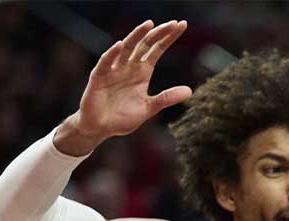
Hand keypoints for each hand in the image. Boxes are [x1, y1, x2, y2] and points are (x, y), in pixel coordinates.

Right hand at [60, 20, 191, 153]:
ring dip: (137, 36)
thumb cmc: (122, 117)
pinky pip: (105, 63)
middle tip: (174, 23)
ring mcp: (114, 70)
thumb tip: (189, 91)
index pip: (157, 49)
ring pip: (126, 49)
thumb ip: (166, 98)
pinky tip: (120, 45)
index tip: (182, 25)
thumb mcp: (149, 108)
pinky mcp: (99, 77)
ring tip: (148, 24)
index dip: (168, 38)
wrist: (100, 128)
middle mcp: (129, 67)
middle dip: (158, 33)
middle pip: (145, 45)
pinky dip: (112, 54)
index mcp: (142, 72)